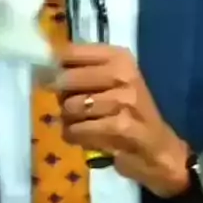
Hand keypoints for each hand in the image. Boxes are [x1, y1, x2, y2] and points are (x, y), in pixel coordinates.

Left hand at [56, 44, 189, 198]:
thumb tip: (43, 71)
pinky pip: (77, 130)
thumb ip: (82, 71)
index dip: (55, 67)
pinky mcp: (119, 127)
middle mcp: (123, 74)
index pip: (71, 52)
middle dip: (62, 97)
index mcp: (119, 57)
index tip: (51, 77)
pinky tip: (87, 137)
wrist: (159, 150)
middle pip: (66, 79)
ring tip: (83, 124)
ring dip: (69, 120)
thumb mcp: (113, 83)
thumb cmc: (130, 113)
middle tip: (74, 108)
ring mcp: (123, 100)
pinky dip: (75, 137)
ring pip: (70, 107)